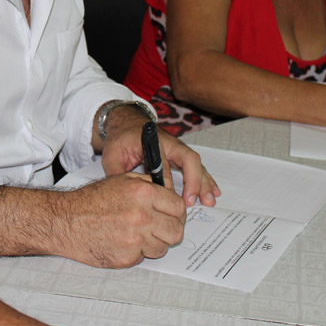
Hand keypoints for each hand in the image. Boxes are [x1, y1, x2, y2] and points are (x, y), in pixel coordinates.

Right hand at [59, 173, 185, 267]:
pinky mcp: (127, 258)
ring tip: (137, 234)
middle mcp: (142, 216)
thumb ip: (149, 184)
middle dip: (170, 230)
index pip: (178, 207)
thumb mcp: (122, 180)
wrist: (66, 221)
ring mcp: (135, 239)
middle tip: (161, 228)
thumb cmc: (91, 200)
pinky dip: (137, 252)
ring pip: (162, 247)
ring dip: (154, 243)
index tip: (172, 214)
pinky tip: (123, 241)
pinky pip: (143, 257)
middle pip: (176, 231)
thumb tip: (170, 191)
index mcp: (143, 193)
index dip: (176, 212)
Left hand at [100, 106, 220, 206]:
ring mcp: (177, 150)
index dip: (169, 183)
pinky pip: (196, 167)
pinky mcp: (180, 156)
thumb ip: (117, 173)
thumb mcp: (112, 154)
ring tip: (210, 200)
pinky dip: (204, 179)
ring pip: (196, 165)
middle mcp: (171, 145)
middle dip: (195, 181)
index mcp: (155, 143)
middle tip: (195, 201)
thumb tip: (122, 194)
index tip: (171, 199)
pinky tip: (213, 191)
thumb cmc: (120, 138)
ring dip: (204, 183)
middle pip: (189, 160)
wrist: (126, 124)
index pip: (165, 165)